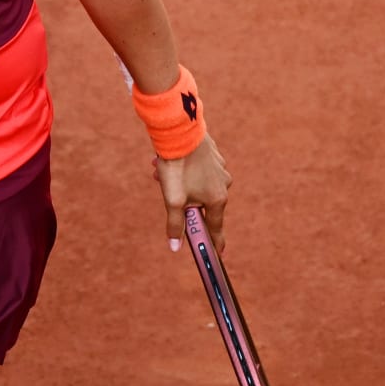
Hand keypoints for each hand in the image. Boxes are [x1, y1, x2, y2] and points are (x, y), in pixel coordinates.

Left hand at [154, 134, 231, 252]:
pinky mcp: (214, 156)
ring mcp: (220, 170)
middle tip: (167, 194)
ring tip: (161, 173)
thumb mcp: (172, 200)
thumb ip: (175, 224)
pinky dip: (184, 171)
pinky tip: (169, 162)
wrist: (179, 131)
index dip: (214, 242)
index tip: (217, 254)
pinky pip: (199, 171)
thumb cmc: (177, 166)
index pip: (215, 228)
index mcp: (217, 199)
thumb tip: (175, 246)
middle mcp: (223, 185)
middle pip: (202, 204)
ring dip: (180, 184)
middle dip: (183, 202)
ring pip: (198, 185)